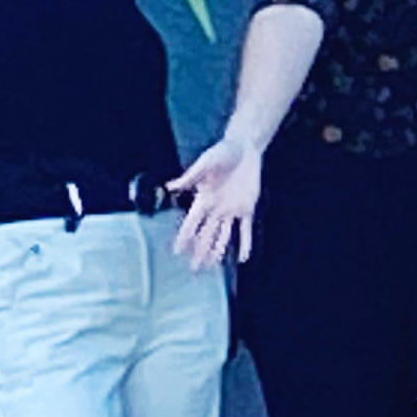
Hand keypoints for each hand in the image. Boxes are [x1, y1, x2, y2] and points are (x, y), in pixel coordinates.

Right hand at [166, 136, 263, 267]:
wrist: (244, 148)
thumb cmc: (222, 153)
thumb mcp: (205, 163)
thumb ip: (190, 177)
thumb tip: (170, 186)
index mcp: (204, 199)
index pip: (192, 223)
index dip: (185, 237)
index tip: (177, 251)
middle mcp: (216, 208)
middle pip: (206, 234)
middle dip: (199, 251)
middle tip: (194, 268)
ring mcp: (231, 209)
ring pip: (223, 236)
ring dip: (217, 250)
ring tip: (211, 266)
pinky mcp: (247, 207)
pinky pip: (245, 229)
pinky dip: (245, 243)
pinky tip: (243, 257)